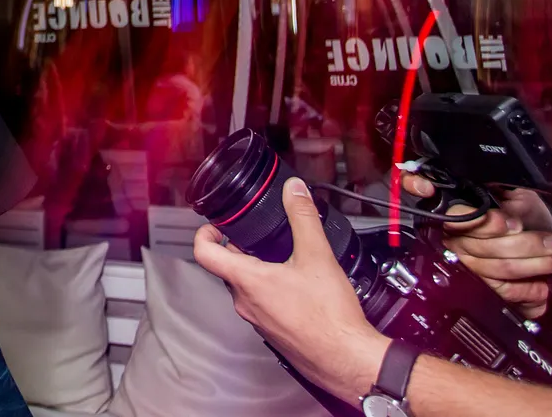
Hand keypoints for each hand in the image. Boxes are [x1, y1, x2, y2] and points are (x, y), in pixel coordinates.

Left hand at [194, 177, 389, 403]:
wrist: (347, 360)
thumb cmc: (330, 318)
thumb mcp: (317, 256)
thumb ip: (303, 218)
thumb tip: (294, 191)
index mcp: (246, 281)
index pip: (204, 253)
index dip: (205, 233)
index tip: (215, 225)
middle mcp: (245, 303)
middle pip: (227, 268)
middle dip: (239, 249)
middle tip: (256, 237)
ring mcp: (258, 320)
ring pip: (246, 287)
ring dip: (257, 270)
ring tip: (281, 258)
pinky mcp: (273, 332)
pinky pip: (262, 305)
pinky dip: (271, 290)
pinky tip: (297, 286)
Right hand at [402, 172, 551, 316]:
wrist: (530, 227)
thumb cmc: (521, 210)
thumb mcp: (520, 200)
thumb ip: (514, 209)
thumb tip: (514, 223)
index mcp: (458, 214)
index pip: (458, 219)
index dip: (485, 224)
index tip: (516, 224)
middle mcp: (456, 241)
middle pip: (484, 248)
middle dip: (524, 246)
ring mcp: (470, 264)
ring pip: (497, 268)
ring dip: (532, 266)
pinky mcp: (487, 283)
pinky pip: (503, 291)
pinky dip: (525, 291)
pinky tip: (543, 287)